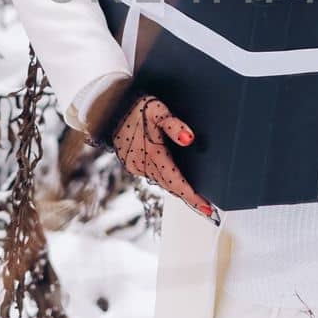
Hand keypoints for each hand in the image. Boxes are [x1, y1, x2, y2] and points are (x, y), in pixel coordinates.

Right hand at [99, 92, 217, 221]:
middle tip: (206, 208)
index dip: (193, 198)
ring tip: (194, 197)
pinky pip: (153, 176)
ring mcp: (136, 166)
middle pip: (171, 187)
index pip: (177, 183)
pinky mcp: (132, 164)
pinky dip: (166, 180)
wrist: (109, 108)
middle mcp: (143, 165)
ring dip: (177, 189)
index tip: (207, 210)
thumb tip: (189, 139)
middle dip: (189, 198)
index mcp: (152, 155)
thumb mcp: (157, 110)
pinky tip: (174, 180)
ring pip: (162, 182)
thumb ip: (174, 125)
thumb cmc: (136, 107)